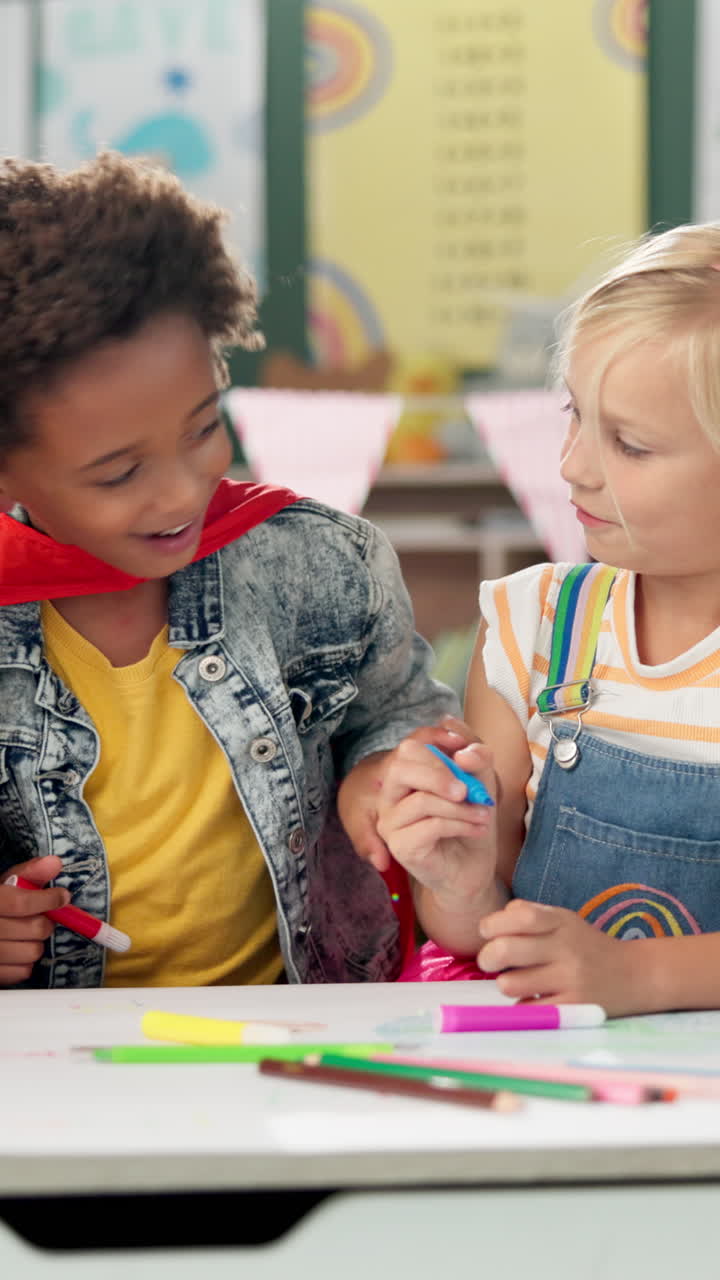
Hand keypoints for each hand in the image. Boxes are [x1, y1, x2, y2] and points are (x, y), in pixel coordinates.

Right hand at [0, 855, 68, 985]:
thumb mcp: (5, 884)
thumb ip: (29, 873)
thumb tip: (55, 863)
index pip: (21, 903)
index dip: (48, 900)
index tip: (62, 896)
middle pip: (35, 928)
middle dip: (45, 921)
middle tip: (40, 917)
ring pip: (34, 952)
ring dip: (36, 943)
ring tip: (25, 934)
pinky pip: (24, 971)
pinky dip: (26, 962)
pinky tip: (17, 950)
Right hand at [376, 724, 497, 906]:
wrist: (473, 867)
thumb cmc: (471, 822)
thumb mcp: (482, 783)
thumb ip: (476, 761)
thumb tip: (464, 752)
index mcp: (407, 775)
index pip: (409, 746)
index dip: (434, 740)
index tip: (464, 746)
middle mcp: (391, 795)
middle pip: (401, 766)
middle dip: (439, 772)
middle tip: (468, 789)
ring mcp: (390, 821)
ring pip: (420, 800)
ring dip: (460, 807)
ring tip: (484, 815)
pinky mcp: (399, 845)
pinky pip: (430, 825)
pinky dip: (459, 824)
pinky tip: (476, 829)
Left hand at [477, 899, 645, 1016]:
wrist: (636, 975)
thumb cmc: (587, 946)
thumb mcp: (564, 920)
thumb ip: (529, 914)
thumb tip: (491, 924)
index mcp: (561, 922)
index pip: (519, 916)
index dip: (492, 924)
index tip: (487, 932)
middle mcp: (566, 948)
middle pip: (506, 950)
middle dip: (487, 957)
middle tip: (490, 961)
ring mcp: (571, 979)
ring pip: (510, 983)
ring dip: (505, 984)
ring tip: (516, 981)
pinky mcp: (574, 1007)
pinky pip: (529, 1009)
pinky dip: (522, 1005)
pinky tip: (532, 998)